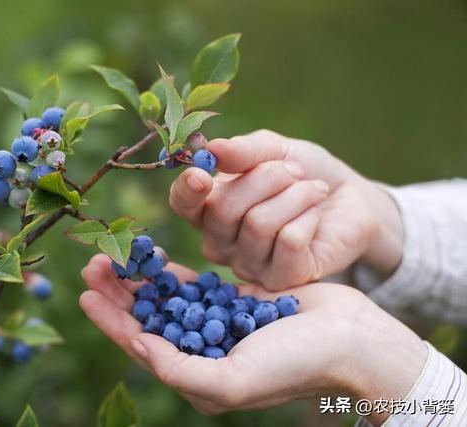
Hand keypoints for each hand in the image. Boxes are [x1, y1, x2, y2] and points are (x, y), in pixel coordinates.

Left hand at [79, 254, 426, 423]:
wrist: (350, 339)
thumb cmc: (295, 365)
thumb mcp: (233, 380)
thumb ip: (181, 370)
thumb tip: (140, 347)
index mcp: (197, 377)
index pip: (141, 346)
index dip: (111, 321)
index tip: (84, 294)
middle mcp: (202, 352)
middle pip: (148, 319)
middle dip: (119, 293)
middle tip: (93, 264)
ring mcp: (217, 324)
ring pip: (166, 299)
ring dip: (139, 279)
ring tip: (113, 255)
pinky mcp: (234, 300)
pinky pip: (194, 284)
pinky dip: (171, 272)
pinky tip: (152, 256)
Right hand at [169, 129, 403, 289]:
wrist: (350, 198)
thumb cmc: (303, 173)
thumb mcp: (275, 150)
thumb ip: (244, 151)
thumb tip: (213, 149)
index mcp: (209, 208)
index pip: (182, 204)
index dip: (187, 191)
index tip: (202, 174)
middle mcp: (220, 242)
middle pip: (223, 210)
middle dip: (266, 178)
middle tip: (294, 171)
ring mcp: (248, 265)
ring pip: (259, 224)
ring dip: (295, 195)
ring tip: (312, 190)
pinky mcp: (281, 280)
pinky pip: (288, 242)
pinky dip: (308, 217)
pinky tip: (315, 216)